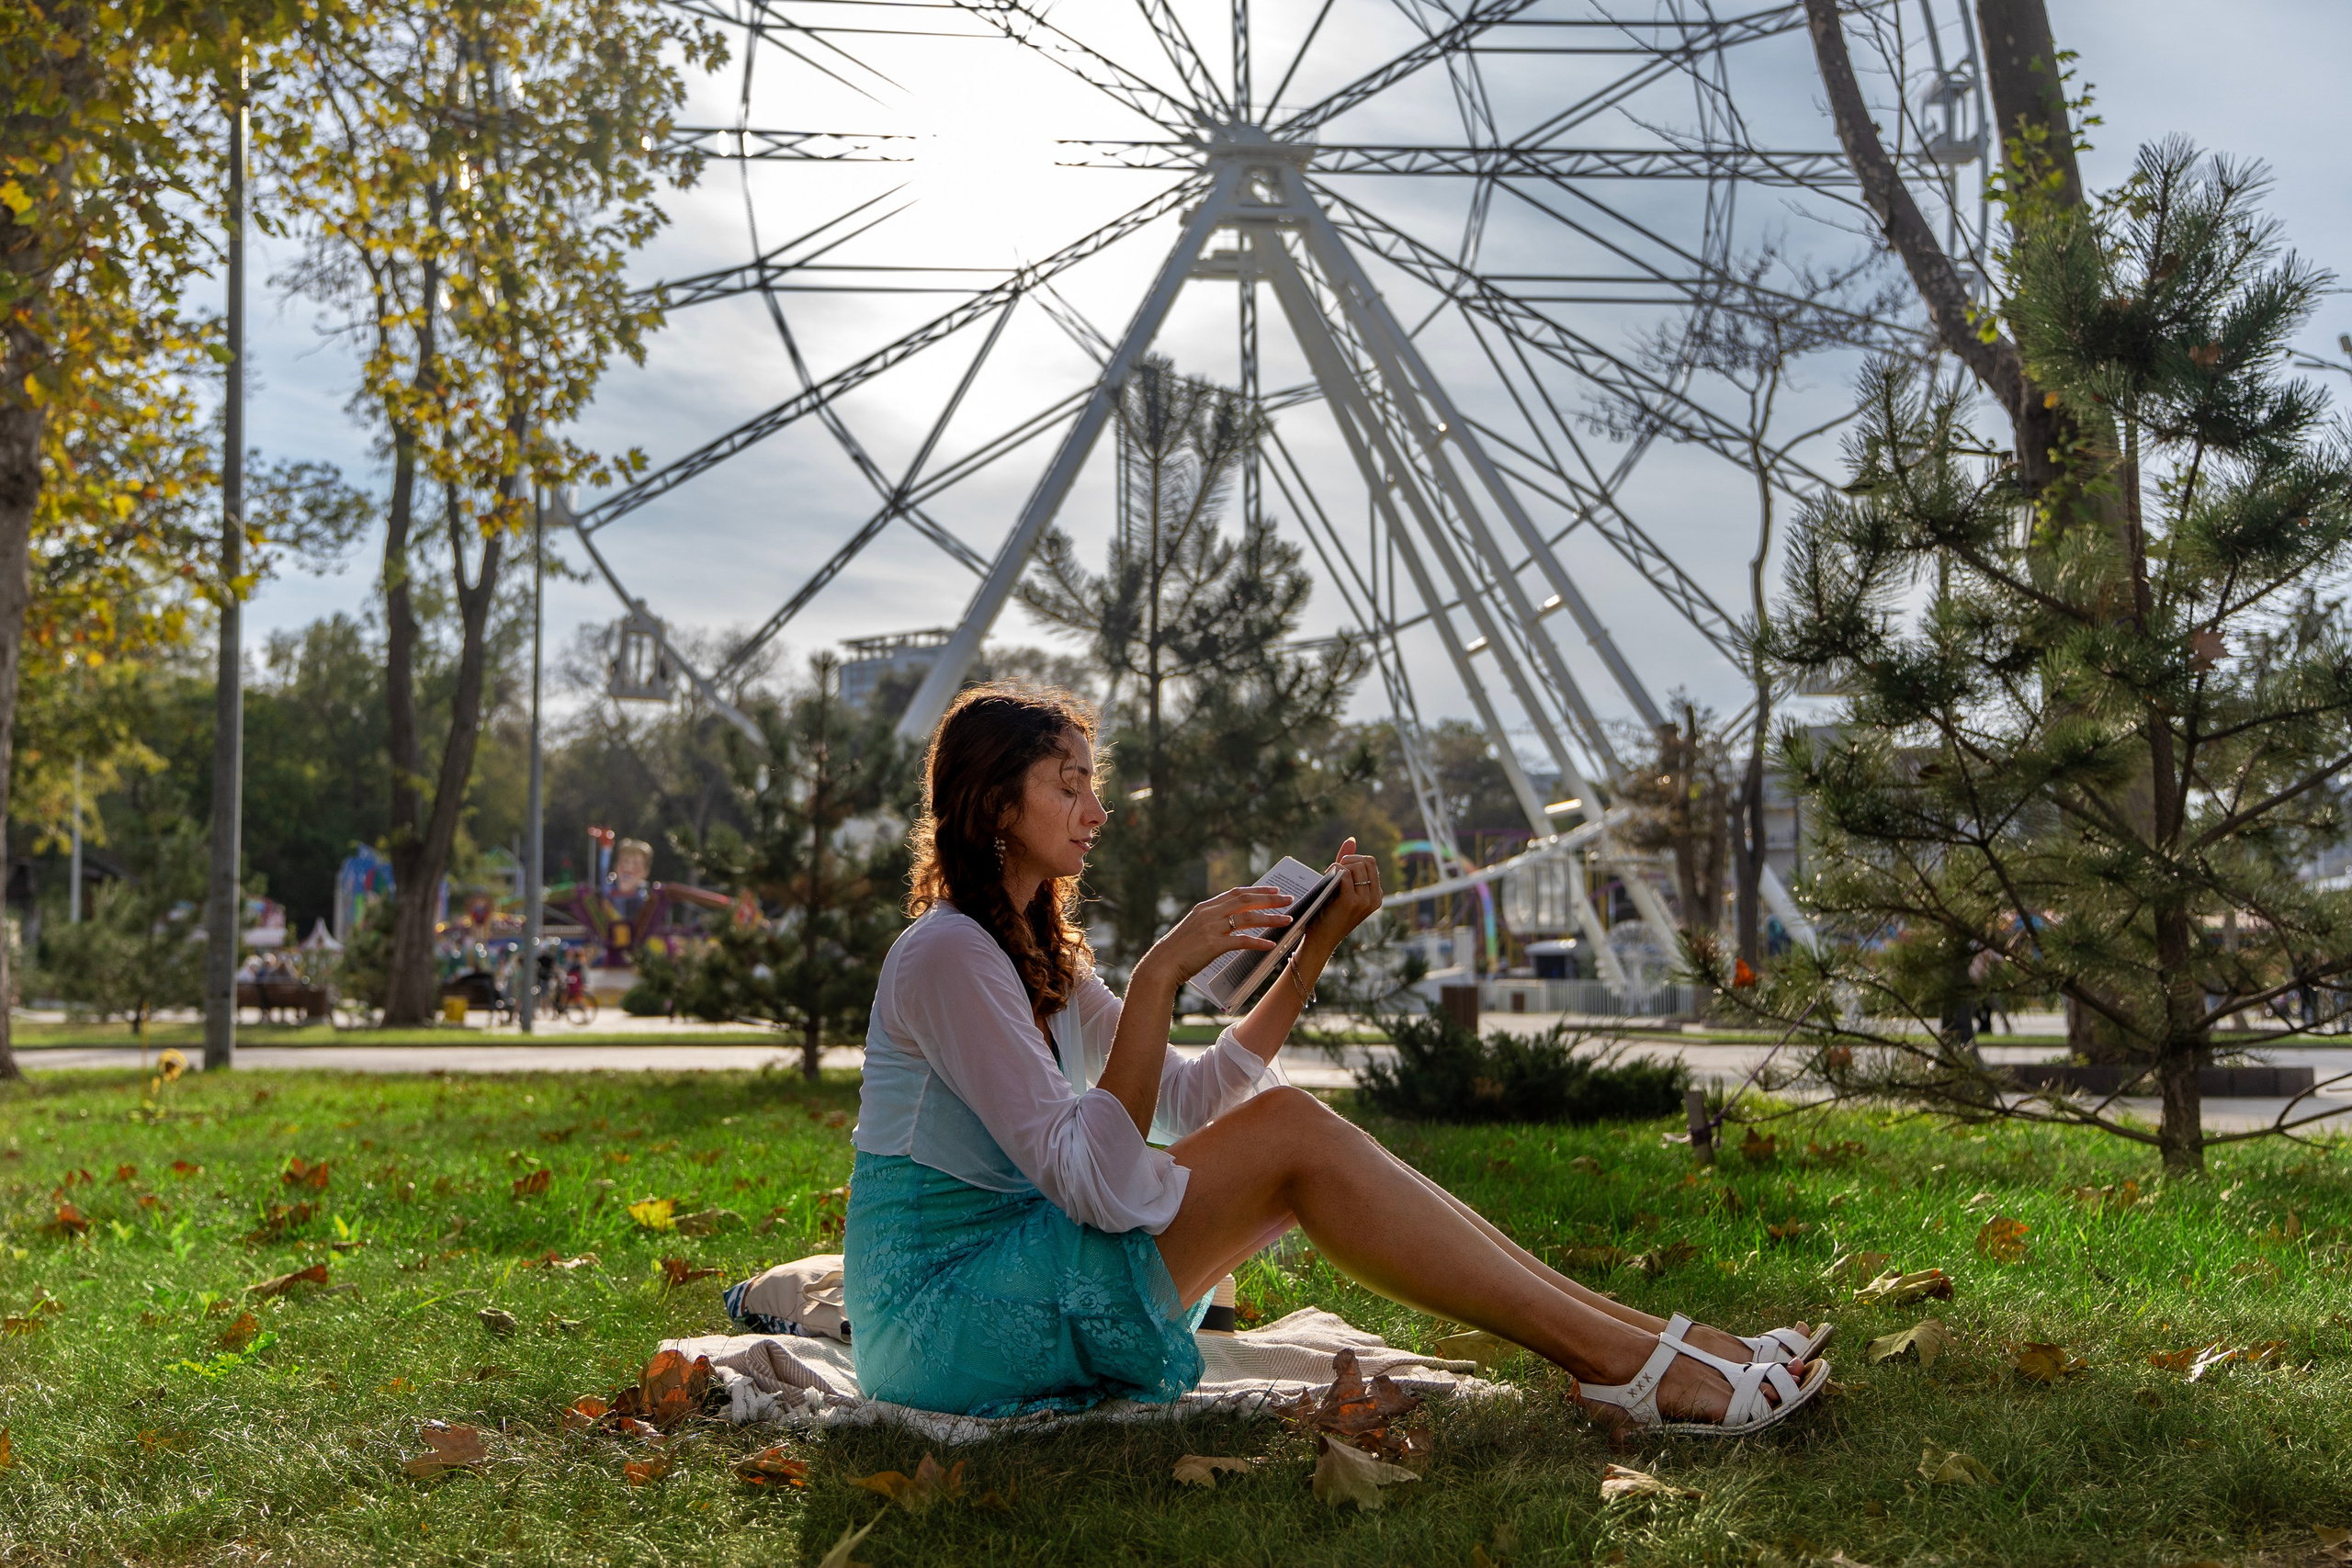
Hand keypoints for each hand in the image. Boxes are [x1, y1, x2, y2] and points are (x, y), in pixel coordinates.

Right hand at [1137, 886, 1294, 986]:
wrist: (1162, 964)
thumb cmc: (1178, 950)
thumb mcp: (1193, 928)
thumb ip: (1210, 921)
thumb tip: (1229, 920)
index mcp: (1205, 908)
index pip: (1236, 893)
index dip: (1257, 890)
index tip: (1274, 889)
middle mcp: (1209, 913)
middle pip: (1246, 901)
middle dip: (1270, 899)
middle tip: (1289, 899)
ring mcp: (1211, 928)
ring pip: (1247, 918)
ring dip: (1270, 918)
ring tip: (1288, 920)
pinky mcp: (1213, 945)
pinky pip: (1241, 941)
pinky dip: (1257, 942)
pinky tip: (1271, 944)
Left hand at [1317, 838, 1383, 943]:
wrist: (1321, 939)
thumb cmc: (1329, 912)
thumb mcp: (1342, 886)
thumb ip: (1348, 864)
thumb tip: (1351, 840)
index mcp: (1377, 895)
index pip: (1371, 863)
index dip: (1353, 860)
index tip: (1339, 870)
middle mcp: (1375, 898)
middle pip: (1367, 861)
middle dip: (1348, 860)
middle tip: (1333, 870)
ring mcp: (1365, 901)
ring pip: (1357, 866)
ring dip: (1339, 866)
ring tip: (1328, 876)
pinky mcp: (1351, 902)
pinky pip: (1345, 874)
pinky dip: (1334, 871)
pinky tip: (1326, 878)